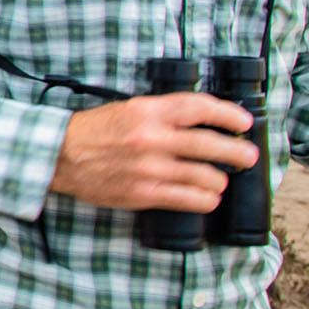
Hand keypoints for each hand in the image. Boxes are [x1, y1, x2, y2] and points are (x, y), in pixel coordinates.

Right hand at [50, 93, 258, 212]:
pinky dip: (204, 200)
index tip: (243, 122)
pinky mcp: (143, 193)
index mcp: (148, 111)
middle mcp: (152, 138)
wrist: (60, 156)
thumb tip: (201, 120)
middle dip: (237, 152)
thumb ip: (163, 113)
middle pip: (210, 144)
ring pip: (204, 176)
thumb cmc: (94, 131)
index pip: (200, 107)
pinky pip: (187, 200)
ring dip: (220, 180)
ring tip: (221, 180)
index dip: (228, 114)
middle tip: (248, 156)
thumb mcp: (129, 108)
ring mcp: (149, 168)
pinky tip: (208, 198)